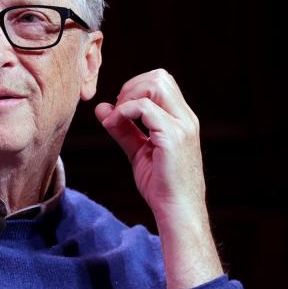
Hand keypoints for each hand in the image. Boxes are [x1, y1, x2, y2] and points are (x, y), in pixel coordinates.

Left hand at [95, 69, 222, 288]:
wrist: (177, 212)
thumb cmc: (161, 186)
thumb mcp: (139, 151)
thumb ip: (122, 129)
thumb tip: (101, 109)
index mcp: (182, 119)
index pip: (162, 81)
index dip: (136, 87)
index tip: (119, 109)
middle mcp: (186, 118)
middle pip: (160, 76)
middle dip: (132, 86)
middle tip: (117, 110)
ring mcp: (182, 127)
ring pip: (156, 84)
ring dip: (129, 96)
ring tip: (118, 118)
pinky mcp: (172, 138)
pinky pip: (145, 108)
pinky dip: (125, 111)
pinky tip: (115, 124)